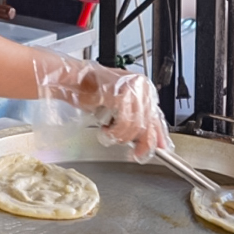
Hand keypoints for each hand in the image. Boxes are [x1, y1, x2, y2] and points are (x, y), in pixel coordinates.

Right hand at [33, 52, 170, 161]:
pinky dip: (114, 132)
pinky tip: (105, 131)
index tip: (160, 149)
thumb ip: (134, 120)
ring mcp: (133, 89)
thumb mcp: (117, 106)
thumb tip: (148, 141)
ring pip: (137, 126)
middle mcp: (142, 86)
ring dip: (121, 137)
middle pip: (149, 123)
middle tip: (136, 154)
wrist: (73, 79)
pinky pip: (124, 124)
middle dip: (141, 142)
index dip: (158, 135)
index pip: (157, 115)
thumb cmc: (90, 90)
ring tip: (108, 134)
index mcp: (143, 87)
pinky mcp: (121, 94)